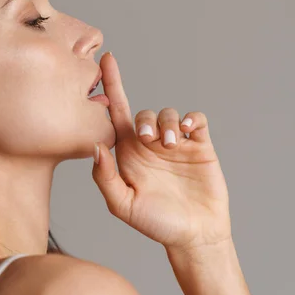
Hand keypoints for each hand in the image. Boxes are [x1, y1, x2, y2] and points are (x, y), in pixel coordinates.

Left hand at [91, 52, 231, 251]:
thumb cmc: (155, 223)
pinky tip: (189, 131)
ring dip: (168, 124)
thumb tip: (95, 146)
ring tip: (171, 146)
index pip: (115, 113)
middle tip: (149, 141)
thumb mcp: (122, 204)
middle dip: (144, 120)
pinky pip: (196, 119)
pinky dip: (192, 118)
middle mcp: (150, 145)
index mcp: (128, 154)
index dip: (111, 85)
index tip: (105, 59)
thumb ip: (105, 177)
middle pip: (143, 113)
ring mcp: (176, 144)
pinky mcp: (200, 145)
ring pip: (169, 113)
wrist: (194, 236)